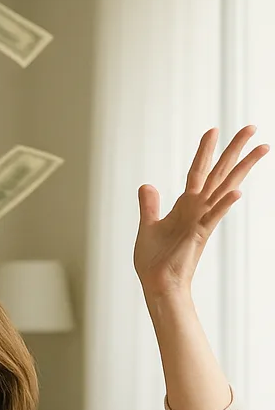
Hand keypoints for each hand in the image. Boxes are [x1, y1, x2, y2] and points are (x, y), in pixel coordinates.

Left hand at [133, 126, 268, 299]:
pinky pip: (213, 217)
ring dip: (242, 168)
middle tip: (252, 127)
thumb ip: (150, 205)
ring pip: (225, 188)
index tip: (213, 130)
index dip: (204, 151)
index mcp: (185, 205)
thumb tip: (147, 185)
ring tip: (261, 148)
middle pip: (219, 172)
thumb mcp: (147, 225)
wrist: (157, 283)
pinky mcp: (199, 235)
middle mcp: (198, 209)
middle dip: (234, 150)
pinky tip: (237, 191)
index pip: (198, 171)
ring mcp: (201, 220)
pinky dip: (224, 204)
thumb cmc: (154, 259)